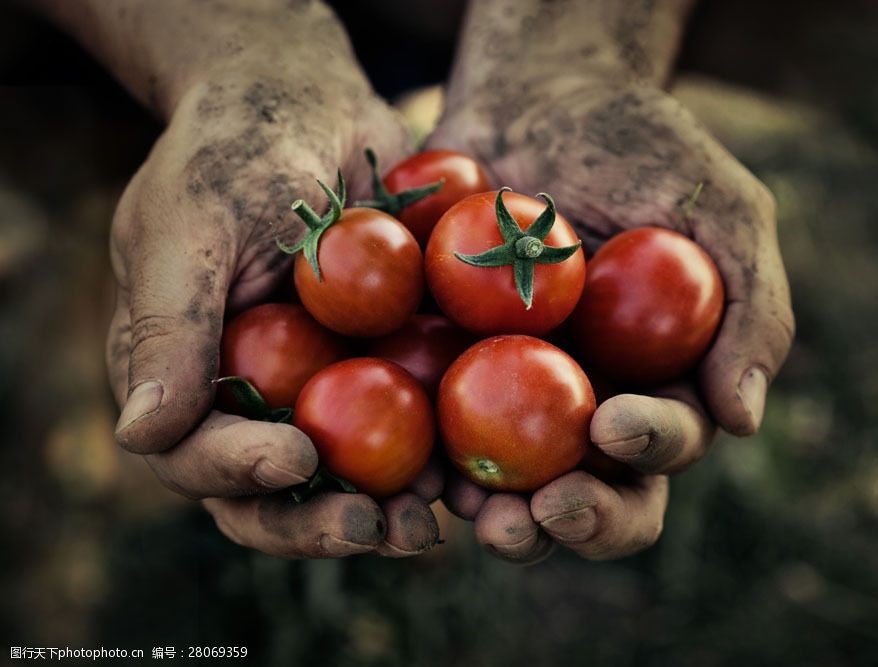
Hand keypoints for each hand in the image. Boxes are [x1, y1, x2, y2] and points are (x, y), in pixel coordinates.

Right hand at [105, 54, 441, 557]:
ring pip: (351, 481)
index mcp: (187, 379)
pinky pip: (416, 431)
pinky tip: (478, 476)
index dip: (239, 472)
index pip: (196, 456)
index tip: (295, 456)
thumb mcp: (190, 227)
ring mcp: (325, 391)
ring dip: (391, 512)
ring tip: (434, 521)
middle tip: (375, 528)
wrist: (312, 103)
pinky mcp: (389, 372)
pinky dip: (444, 460)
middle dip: (320, 522)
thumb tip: (140, 436)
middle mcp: (254, 400)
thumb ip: (168, 329)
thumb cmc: (235, 152)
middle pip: (276, 494)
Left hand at [429, 76, 793, 561]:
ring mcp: (507, 396)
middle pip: (589, 494)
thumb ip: (751, 308)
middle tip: (544, 512)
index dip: (648, 452)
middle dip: (574, 519)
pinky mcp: (440, 372)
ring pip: (505, 487)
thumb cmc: (642, 146)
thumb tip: (742, 419)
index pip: (663, 444)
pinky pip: (427, 429)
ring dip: (493, 516)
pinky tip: (408, 467)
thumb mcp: (721, 209)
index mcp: (658, 383)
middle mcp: (585, 406)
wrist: (537, 96)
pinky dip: (419, 458)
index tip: (615, 424)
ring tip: (471, 510)